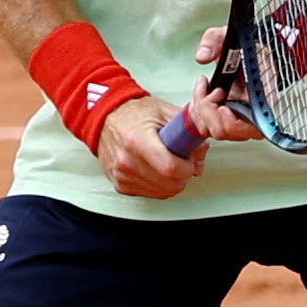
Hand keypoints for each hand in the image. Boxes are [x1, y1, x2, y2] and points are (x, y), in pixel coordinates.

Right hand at [92, 91, 216, 198]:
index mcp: (137, 140)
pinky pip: (151, 194)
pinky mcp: (121, 185)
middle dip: (183, 175)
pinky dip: (160, 185)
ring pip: (163, 193)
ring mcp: (122, 175)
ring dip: (173, 182)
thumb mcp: (164, 113)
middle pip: (170, 184)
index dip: (187, 167)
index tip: (189, 160)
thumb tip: (201, 152)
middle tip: (181, 161)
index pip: (171, 168)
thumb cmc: (133, 114)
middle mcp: (126, 161)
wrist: (105, 118)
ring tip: (168, 163)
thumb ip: (187, 132)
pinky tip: (157, 169)